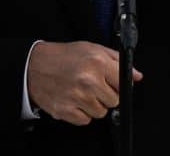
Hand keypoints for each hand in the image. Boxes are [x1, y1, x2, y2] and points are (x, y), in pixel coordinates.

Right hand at [26, 41, 142, 125]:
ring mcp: (77, 97)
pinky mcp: (66, 110)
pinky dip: (81, 113)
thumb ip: (116, 60)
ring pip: (100, 113)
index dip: (117, 83)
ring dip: (93, 105)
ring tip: (81, 92)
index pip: (123, 83)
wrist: (33, 66)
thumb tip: (136, 75)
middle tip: (92, 85)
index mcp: (97, 63)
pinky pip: (85, 120)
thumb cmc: (63, 57)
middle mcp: (88, 80)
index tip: (111, 82)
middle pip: (113, 101)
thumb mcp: (91, 49)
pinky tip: (73, 100)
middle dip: (105, 94)